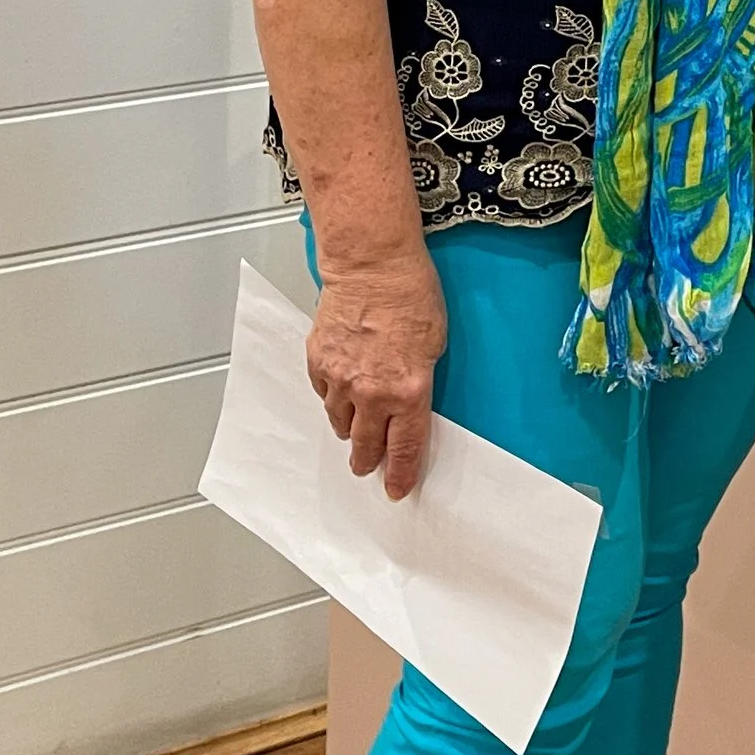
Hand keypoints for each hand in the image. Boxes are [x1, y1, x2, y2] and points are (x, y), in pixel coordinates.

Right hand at [305, 251, 446, 498]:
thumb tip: (410, 403)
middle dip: (368, 461)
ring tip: (356, 425)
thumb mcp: (436, 345)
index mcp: (408, 391)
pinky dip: (333, 397)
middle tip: (368, 467)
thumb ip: (420, 382)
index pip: (405, 448)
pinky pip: (323, 395)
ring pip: (340, 422)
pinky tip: (341, 390)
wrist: (372, 265)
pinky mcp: (317, 362)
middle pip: (366, 445)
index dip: (401, 473)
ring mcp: (339, 379)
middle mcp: (371, 393)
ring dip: (350, 427)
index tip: (397, 490)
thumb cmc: (411, 295)